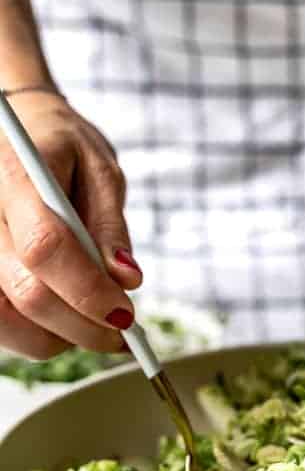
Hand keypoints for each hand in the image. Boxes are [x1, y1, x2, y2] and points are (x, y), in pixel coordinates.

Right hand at [0, 90, 140, 357]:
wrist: (18, 134)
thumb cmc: (62, 149)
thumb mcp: (99, 171)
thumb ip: (109, 226)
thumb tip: (127, 280)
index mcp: (13, 176)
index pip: (44, 246)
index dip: (88, 290)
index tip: (125, 314)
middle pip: (26, 293)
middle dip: (84, 325)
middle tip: (122, 328)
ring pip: (9, 321)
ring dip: (60, 336)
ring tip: (93, 321)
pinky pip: (0, 324)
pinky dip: (37, 334)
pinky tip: (64, 318)